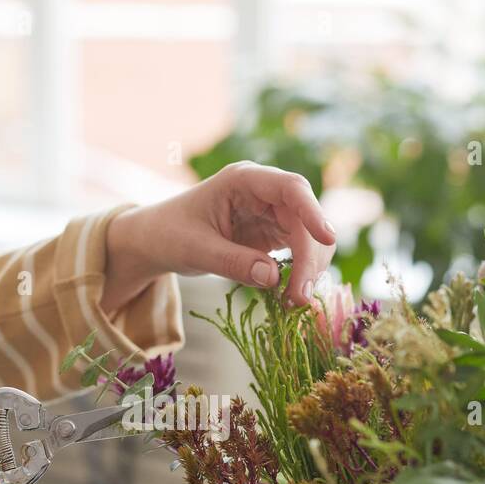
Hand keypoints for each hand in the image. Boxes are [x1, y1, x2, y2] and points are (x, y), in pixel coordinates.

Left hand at [102, 161, 337, 310]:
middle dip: (309, 257)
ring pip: (308, 237)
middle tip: (299, 298)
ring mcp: (271, 213)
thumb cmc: (170, 234)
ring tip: (293, 302)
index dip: (313, 212)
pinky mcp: (272, 234)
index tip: (327, 238)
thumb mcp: (195, 250)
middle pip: (305, 219)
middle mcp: (264, 193)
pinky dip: (300, 274)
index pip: (290, 189)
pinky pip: (299, 251)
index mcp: (244, 181)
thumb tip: (273, 278)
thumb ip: (232, 262)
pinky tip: (289, 296)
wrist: (158, 240)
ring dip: (309, 269)